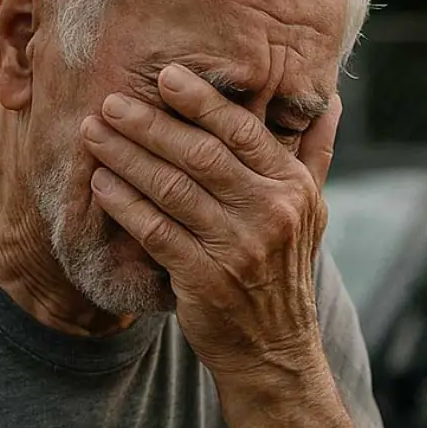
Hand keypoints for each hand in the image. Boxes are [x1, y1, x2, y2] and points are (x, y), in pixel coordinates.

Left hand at [79, 63, 340, 377]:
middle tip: (111, 101)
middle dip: (150, 124)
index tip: (165, 77)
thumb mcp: (311, 213)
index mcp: (292, 189)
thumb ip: (314, 155)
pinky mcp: (205, 279)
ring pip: (172, 189)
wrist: (274, 350)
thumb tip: (331, 100)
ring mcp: (238, 248)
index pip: (242, 131)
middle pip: (200, 155)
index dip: (201, 101)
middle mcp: (269, 214)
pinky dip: (125, 204)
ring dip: (127, 157)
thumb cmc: (282, 272)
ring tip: (95, 133)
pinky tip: (101, 184)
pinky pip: (155, 231)